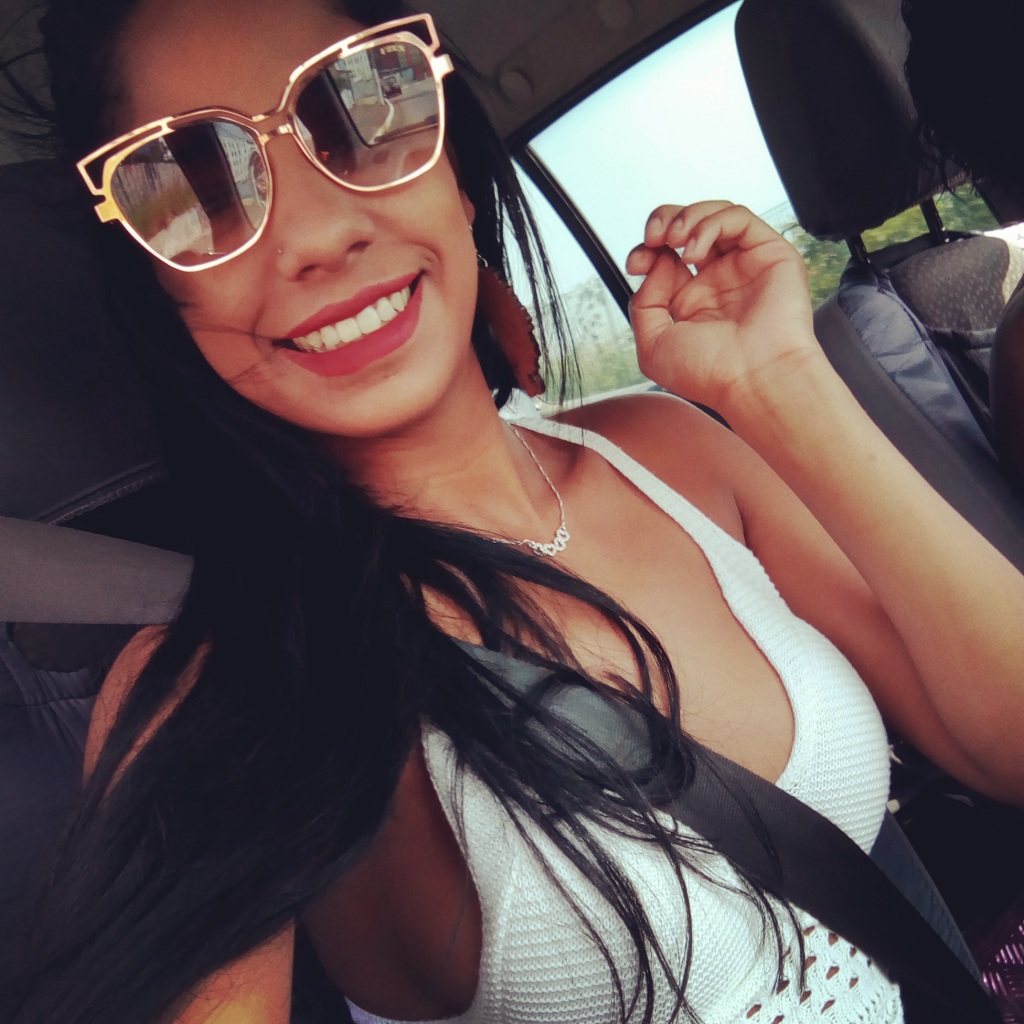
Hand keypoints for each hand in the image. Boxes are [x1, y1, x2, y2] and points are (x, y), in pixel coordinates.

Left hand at [626, 202, 821, 415]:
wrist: (753, 380)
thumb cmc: (711, 374)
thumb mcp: (653, 346)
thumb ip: (644, 303)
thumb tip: (657, 265)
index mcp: (692, 302)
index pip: (665, 258)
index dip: (645, 251)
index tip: (635, 263)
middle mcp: (718, 281)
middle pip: (688, 227)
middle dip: (663, 221)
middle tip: (653, 237)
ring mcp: (744, 266)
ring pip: (714, 216)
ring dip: (687, 218)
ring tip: (675, 240)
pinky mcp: (769, 254)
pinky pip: (739, 218)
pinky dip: (711, 223)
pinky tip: (696, 251)